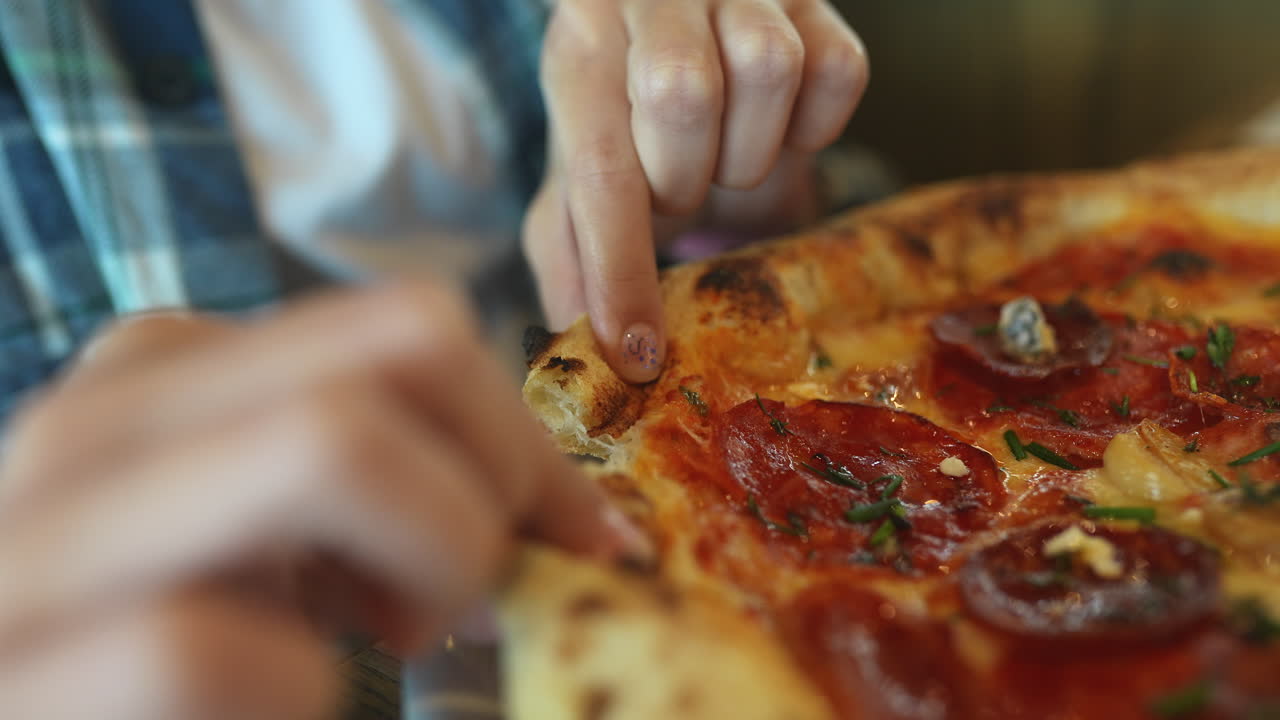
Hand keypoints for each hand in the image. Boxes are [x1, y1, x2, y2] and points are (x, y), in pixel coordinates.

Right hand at [0, 283, 639, 719]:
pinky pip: (212, 644)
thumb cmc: (177, 656)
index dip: (525, 435)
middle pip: (403, 350)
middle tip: (496, 588)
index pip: (410, 329)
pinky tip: (280, 706)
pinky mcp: (20, 665)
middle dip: (505, 474)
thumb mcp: (277, 539)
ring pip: (328, 442)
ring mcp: (45, 535)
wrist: (49, 717)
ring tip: (401, 641)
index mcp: (168, 377)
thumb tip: (572, 524)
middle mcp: (100, 420)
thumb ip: (379, 486)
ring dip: (435, 556)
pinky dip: (296, 692)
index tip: (581, 537)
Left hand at [524, 0, 867, 381]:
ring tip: (725, 154)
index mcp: (580, 49)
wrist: (686, 26)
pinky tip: (779, 126)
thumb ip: (568, 249)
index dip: (620, 271)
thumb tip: (570, 337)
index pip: (599, 168)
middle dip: (684, 177)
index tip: (638, 354)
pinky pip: (839, 72)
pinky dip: (815, 124)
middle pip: (681, 96)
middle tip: (678, 187)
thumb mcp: (579, 172)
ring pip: (767, 68)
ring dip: (751, 149)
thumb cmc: (628, 115)